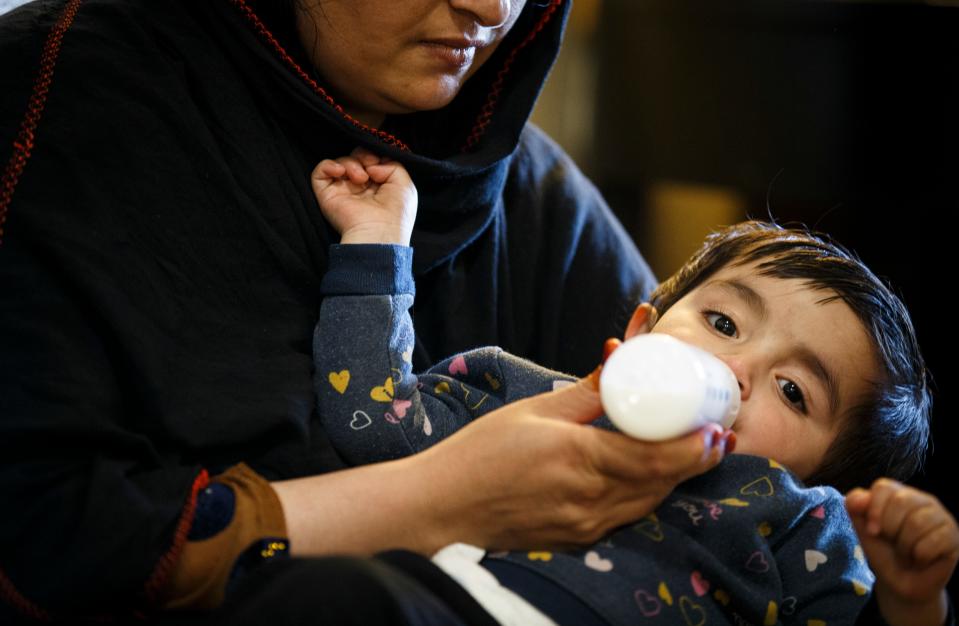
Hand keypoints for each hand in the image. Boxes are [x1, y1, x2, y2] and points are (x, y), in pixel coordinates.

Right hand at [274, 364, 728, 557]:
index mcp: (581, 460)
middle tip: (715, 438)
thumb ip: (585, 393)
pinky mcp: (575, 539)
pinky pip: (624, 516)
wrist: (441, 508)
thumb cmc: (480, 454)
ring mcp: (584, 525)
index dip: (693, 448)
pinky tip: (648, 477)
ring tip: (692, 455)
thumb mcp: (533, 411)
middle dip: (694, 463)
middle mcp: (590, 500)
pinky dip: (645, 495)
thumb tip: (619, 360)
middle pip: (660, 484)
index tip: (715, 431)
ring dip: (673, 479)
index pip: (655, 458)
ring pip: (647, 503)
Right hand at [310, 147, 416, 244]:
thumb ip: (392, 164)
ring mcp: (342, 191)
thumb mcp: (405, 184)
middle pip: (355, 158)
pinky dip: (328, 165)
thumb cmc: (396, 214)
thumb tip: (371, 164)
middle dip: (362, 156)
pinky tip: (340, 171)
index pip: (370, 161)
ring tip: (361, 178)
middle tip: (369, 167)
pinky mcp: (326, 195)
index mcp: (378, 187)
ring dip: (350, 163)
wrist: (379, 233)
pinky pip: (319, 172)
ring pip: (340, 163)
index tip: (378, 163)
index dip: (373, 156)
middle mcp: (359, 189)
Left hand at [846, 479, 958, 625]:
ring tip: (907, 552)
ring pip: (917, 523)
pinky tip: (921, 560)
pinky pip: (932, 543)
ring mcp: (942, 517)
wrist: (901, 583)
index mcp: (899, 493)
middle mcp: (923, 500)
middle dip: (890, 529)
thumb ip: (856, 507)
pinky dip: (920, 557)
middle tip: (893, 543)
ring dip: (904, 546)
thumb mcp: (863, 529)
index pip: (884, 487)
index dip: (874, 510)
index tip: (872, 531)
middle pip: (901, 502)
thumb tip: (861, 498)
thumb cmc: (884, 551)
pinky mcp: (954, 536)